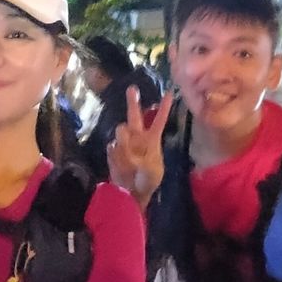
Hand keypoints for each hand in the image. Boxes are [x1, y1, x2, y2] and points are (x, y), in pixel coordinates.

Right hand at [106, 84, 172, 209]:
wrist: (132, 192)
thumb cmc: (148, 180)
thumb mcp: (153, 173)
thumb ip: (144, 162)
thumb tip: (133, 156)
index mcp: (152, 140)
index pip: (159, 121)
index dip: (164, 108)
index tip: (169, 93)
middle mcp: (138, 137)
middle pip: (135, 115)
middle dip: (133, 102)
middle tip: (132, 88)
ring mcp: (124, 142)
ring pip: (121, 130)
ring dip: (124, 140)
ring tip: (129, 158)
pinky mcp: (113, 150)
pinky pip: (112, 147)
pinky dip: (115, 154)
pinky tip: (120, 164)